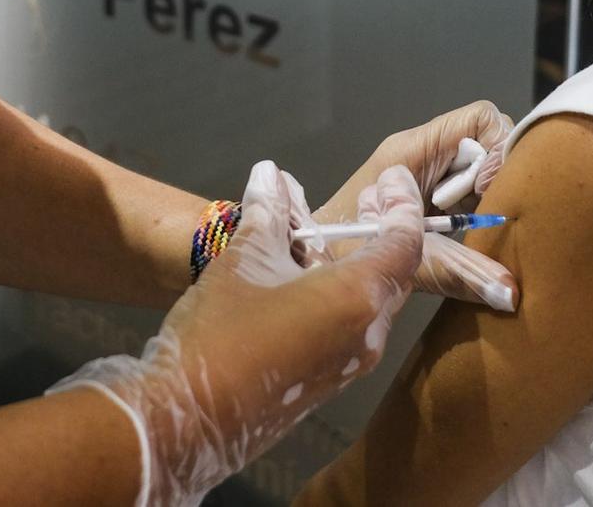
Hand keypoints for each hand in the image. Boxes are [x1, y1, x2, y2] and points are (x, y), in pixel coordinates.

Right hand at [51, 161, 424, 506]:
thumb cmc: (220, 332)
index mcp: (357, 299)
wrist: (188, 419)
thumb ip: (267, 214)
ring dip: (357, 262)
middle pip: (394, 272)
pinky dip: (341, 291)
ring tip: (326, 231)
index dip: (403, 205)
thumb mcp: (242, 260)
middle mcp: (368, 334)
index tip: (391, 177)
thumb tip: (269, 174)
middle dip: (382, 231)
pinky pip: (351, 324)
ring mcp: (351, 364)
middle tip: (365, 198)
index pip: (404, 242)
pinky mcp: (329, 381)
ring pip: (371, 300)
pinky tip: (304, 274)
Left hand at [315, 100, 517, 310]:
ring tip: (469, 227)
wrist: (310, 256)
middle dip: (496, 177)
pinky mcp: (429, 192)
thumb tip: (509, 293)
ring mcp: (428, 171)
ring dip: (486, 197)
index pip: (481, 119)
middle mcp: (425, 152)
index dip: (499, 149)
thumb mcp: (408, 261)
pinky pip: (468, 190)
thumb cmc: (344, 248)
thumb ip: (461, 272)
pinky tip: (462, 234)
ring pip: (481, 168)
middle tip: (484, 214)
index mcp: (415, 148)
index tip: (491, 191)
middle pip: (488, 142)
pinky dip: (476, 211)